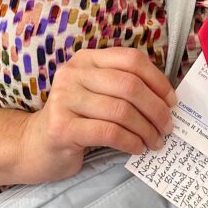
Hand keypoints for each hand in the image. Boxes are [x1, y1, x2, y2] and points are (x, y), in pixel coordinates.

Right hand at [17, 48, 176, 183]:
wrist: (36, 145)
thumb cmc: (76, 120)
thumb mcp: (98, 94)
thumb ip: (124, 89)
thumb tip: (168, 100)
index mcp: (86, 59)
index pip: (131, 59)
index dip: (158, 80)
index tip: (172, 102)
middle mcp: (73, 73)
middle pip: (129, 85)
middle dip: (156, 109)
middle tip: (168, 127)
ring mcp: (65, 99)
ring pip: (121, 111)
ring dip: (146, 129)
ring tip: (155, 141)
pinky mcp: (63, 127)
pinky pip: (109, 132)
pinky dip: (131, 142)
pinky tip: (137, 148)